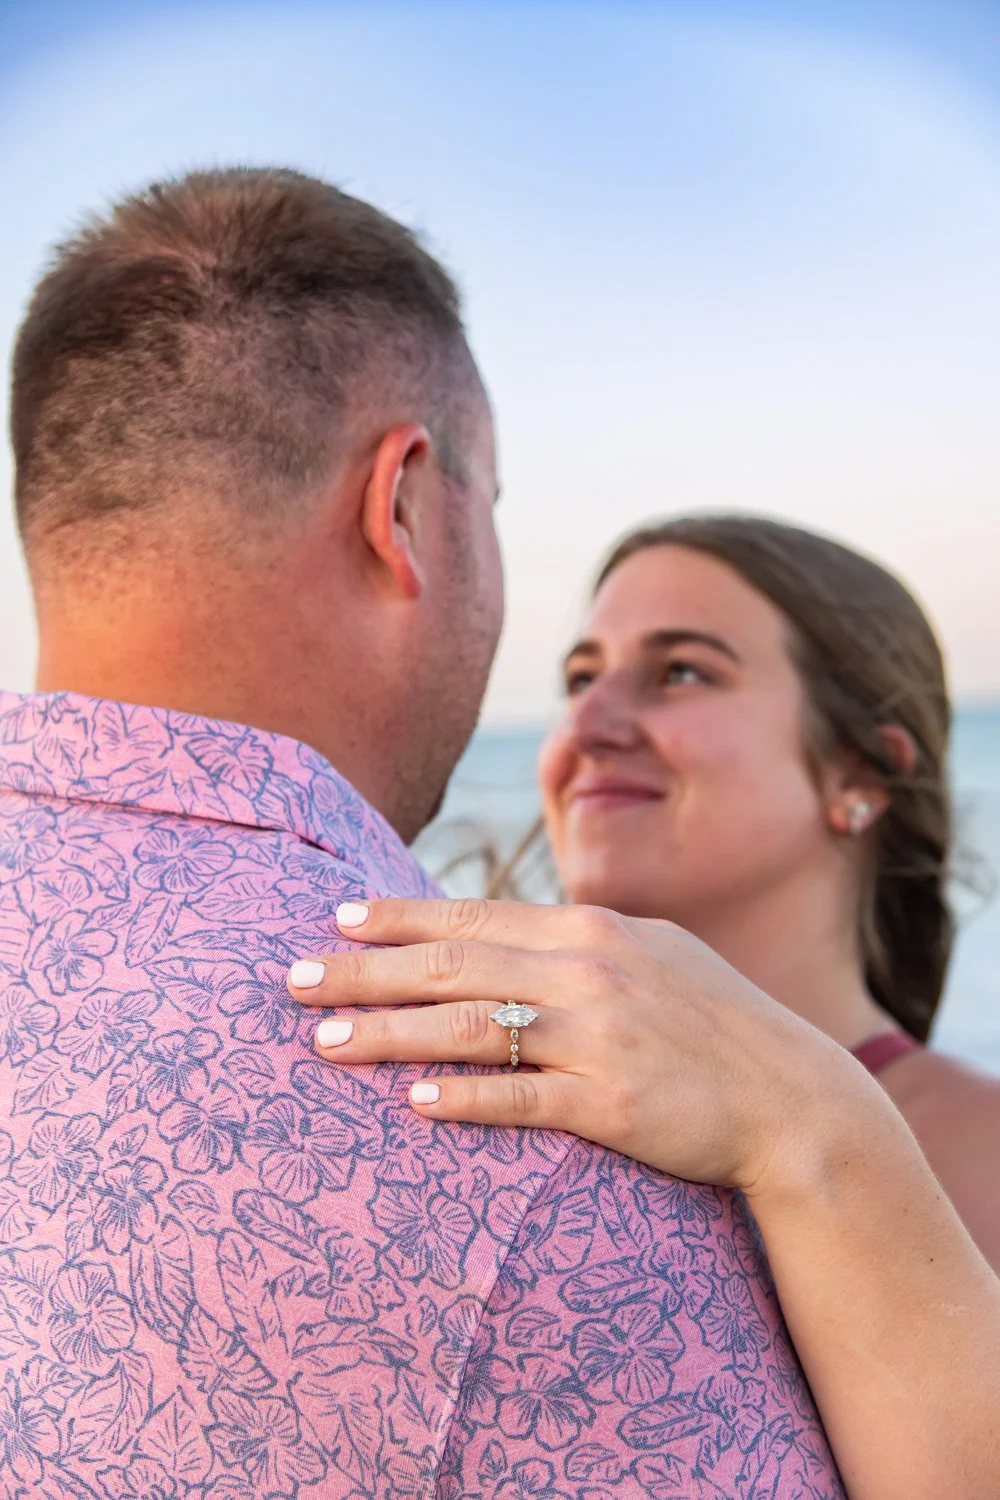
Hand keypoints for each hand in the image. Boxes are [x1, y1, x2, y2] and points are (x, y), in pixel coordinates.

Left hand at [287, 897, 873, 1196]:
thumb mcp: (652, 952)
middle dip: (363, 971)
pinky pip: (520, 1099)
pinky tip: (411, 1100)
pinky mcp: (610, 1102)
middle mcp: (587, 970)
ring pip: (468, 1029)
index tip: (337, 918)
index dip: (398, 917)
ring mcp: (598, 1035)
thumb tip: (506, 932)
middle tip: (291, 978)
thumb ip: (578, 938)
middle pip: (451, 967)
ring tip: (323, 1040)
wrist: (792, 1097)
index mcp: (590, 928)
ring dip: (388, 1033)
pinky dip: (462, 1097)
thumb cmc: (714, 1020)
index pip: (473, 915)